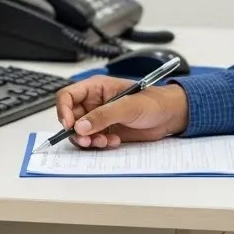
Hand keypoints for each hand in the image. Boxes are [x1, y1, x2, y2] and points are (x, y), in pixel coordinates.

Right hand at [54, 76, 188, 148]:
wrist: (169, 116)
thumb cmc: (153, 102)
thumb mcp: (127, 106)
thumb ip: (103, 115)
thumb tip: (80, 126)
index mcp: (96, 88)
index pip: (67, 96)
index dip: (63, 110)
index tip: (70, 126)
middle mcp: (94, 103)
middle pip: (71, 117)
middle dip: (76, 131)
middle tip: (87, 141)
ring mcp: (100, 119)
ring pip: (80, 132)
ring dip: (89, 140)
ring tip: (104, 141)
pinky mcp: (106, 131)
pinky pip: (93, 141)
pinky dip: (99, 144)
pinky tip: (113, 142)